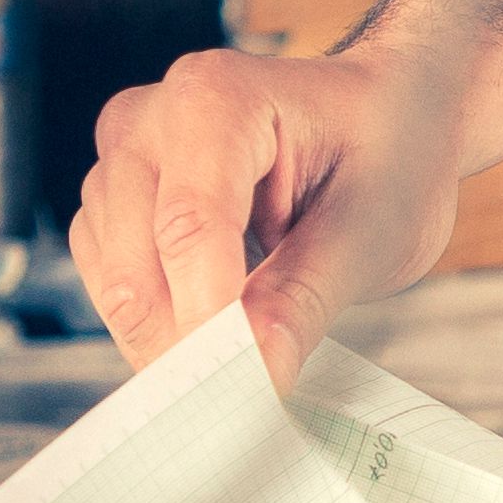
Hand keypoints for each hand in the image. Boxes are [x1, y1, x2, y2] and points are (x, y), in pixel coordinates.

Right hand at [65, 44, 465, 387]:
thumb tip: (251, 377)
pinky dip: (157, 320)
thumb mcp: (373, 230)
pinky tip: (216, 333)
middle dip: (185, 343)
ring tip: (244, 367)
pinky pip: (110, 277)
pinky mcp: (115, 198)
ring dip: (167, 336)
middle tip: (245, 405)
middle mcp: (149, 118)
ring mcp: (122, 157)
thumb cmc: (392, 152)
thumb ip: (303, 300)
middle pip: (134, 261)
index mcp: (217, 97)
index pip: (190, 226)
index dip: (208, 320)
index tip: (243, 392)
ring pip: (112, 277)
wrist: (392, 113)